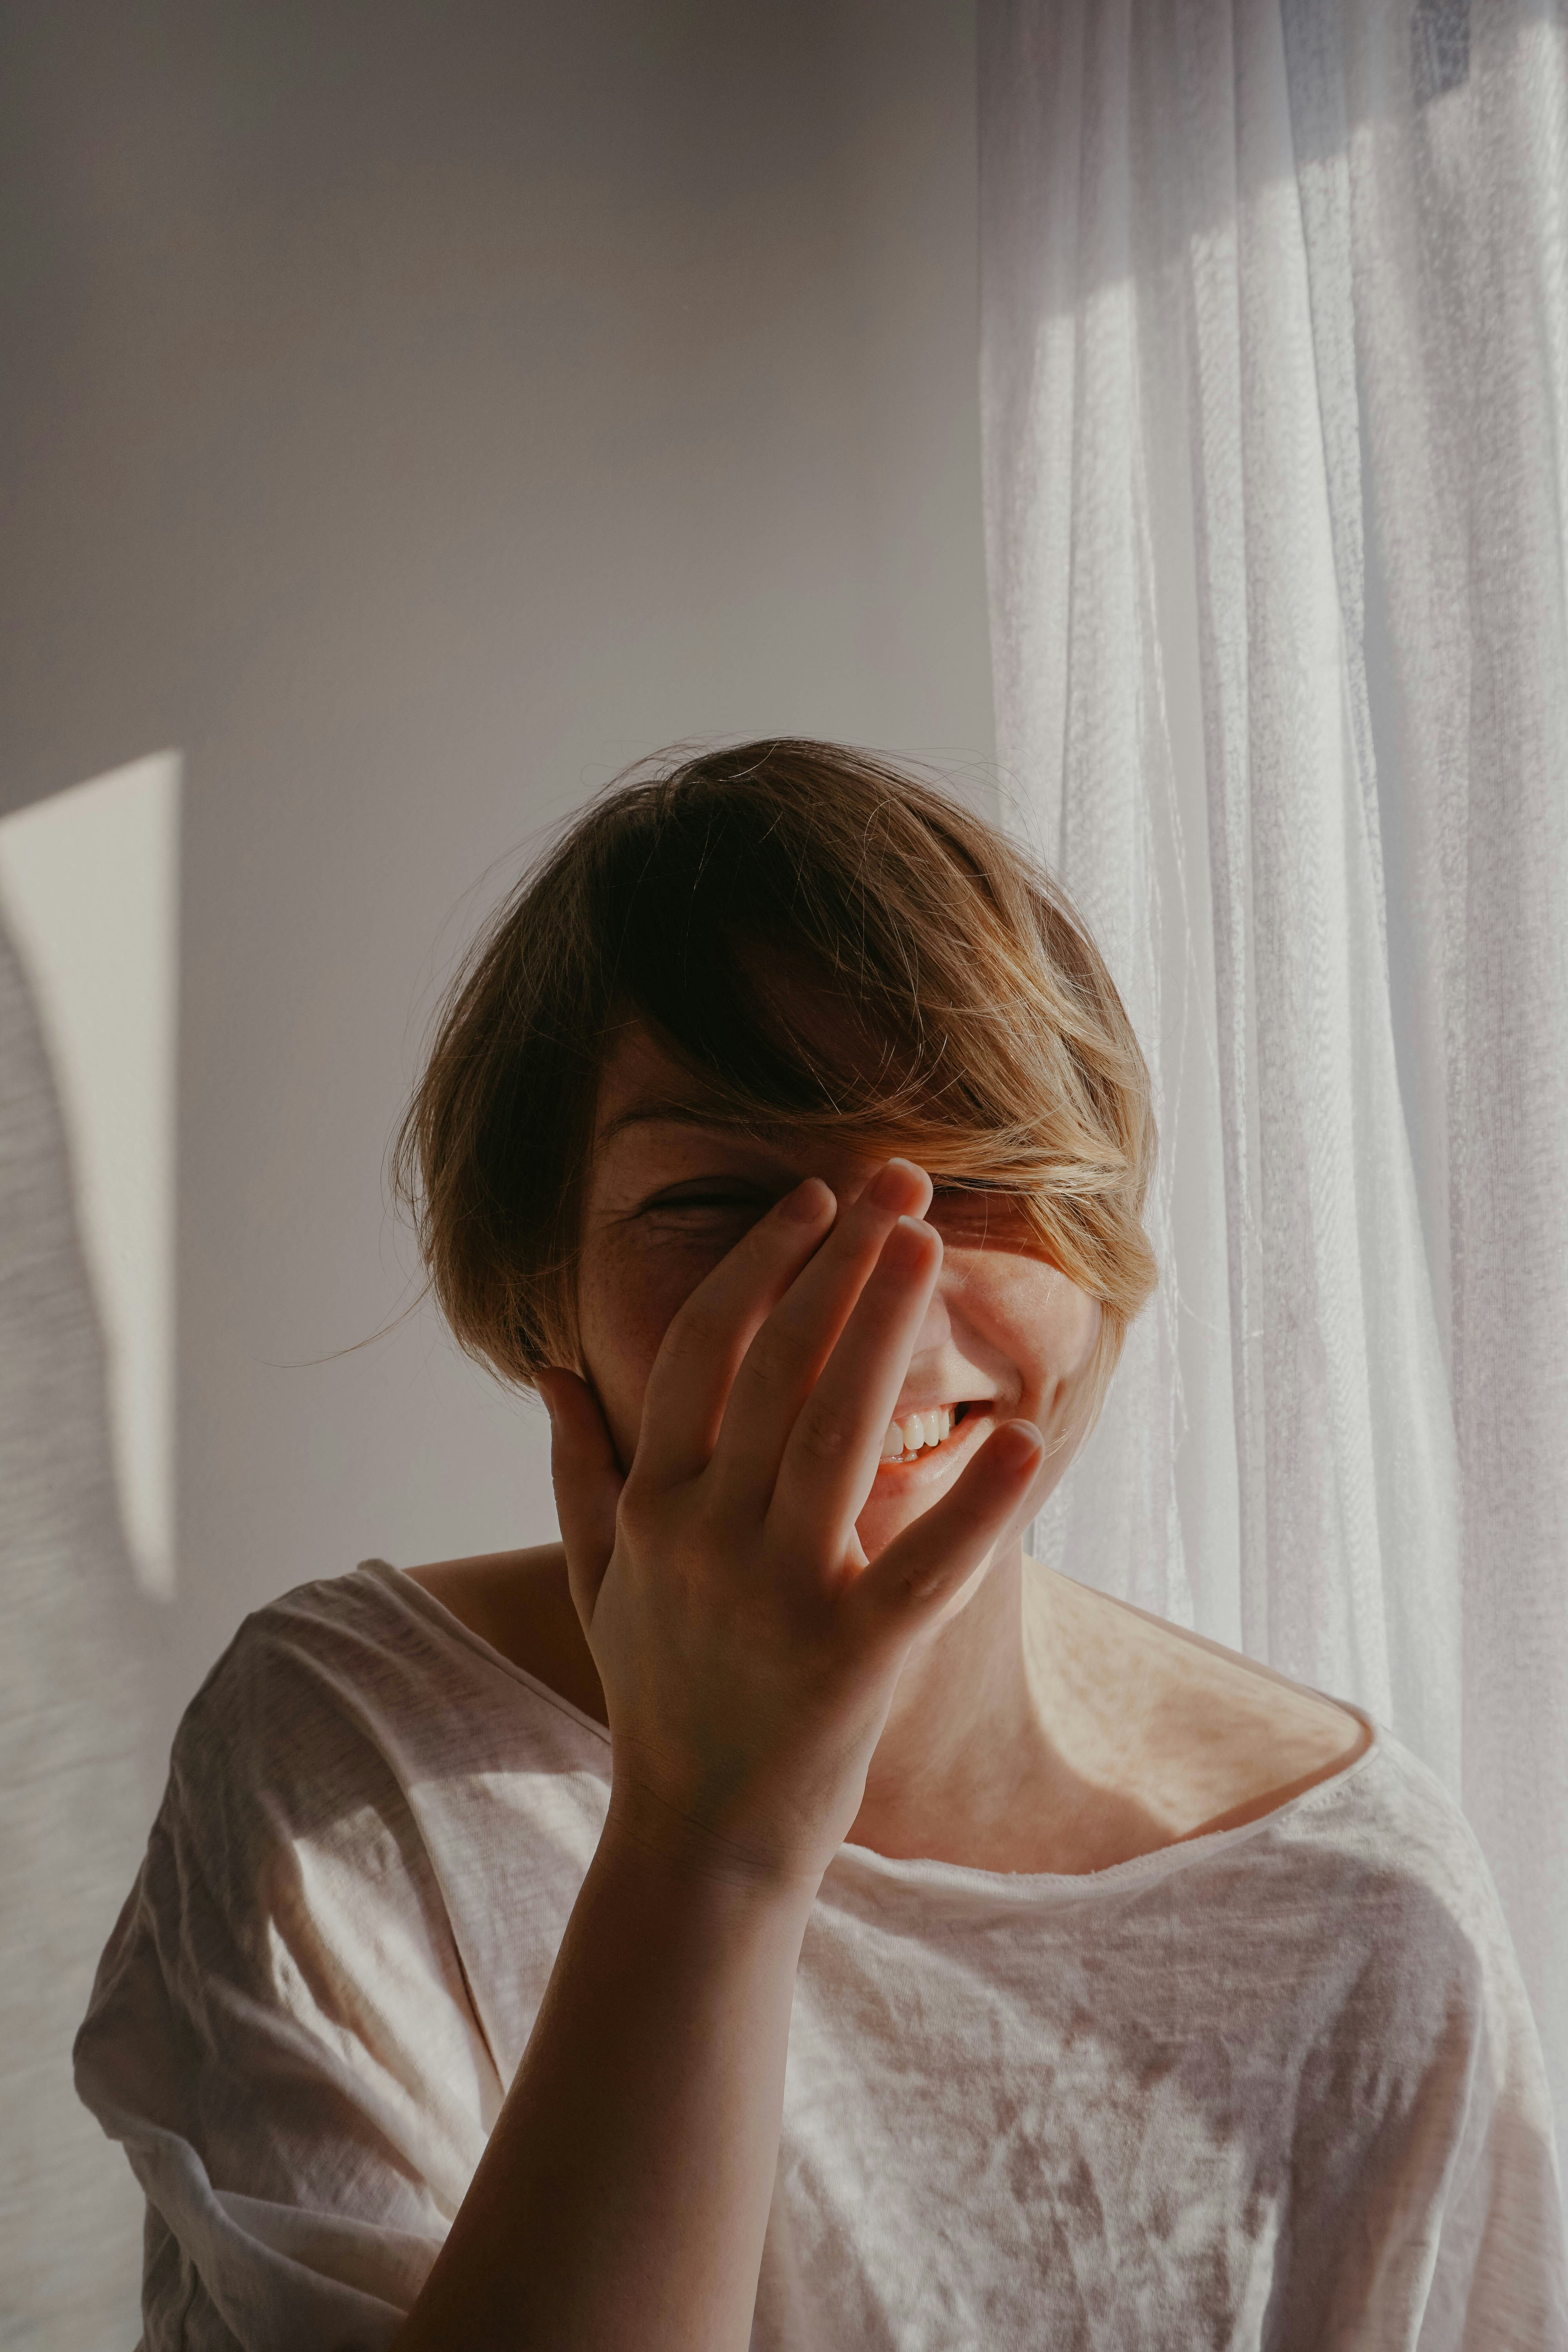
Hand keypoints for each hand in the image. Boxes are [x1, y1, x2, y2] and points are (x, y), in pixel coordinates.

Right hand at [537, 1161, 1043, 1893]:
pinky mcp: (852, 1661)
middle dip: (840, 1262)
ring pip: (837, 1432)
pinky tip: (1024, 1441)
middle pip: (777, 1365)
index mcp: (651, 1506)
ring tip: (931, 1240)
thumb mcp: (594, 1580)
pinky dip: (975, 1508)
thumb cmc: (656, 1696)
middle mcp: (704, 1536)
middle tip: (900, 1180)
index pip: (705, 1348)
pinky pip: (924, 1570)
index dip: (761, 1263)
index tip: (815, 1199)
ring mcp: (776, 1598)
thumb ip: (574, 1470)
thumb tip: (548, 1373)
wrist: (697, 1843)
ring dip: (886, 1327)